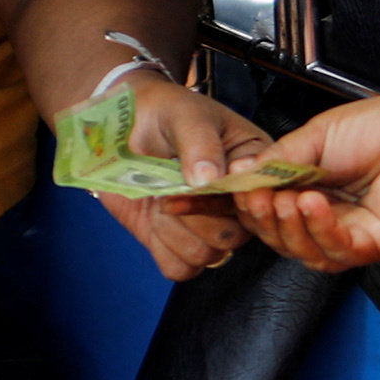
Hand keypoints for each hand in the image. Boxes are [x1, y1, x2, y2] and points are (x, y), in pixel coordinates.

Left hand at [100, 72, 268, 279]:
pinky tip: (154, 220)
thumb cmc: (162, 112)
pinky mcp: (178, 242)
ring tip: (160, 199)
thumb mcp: (184, 114)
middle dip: (196, 216)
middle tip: (169, 191)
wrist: (120, 128)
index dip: (230, 199)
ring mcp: (209, 225)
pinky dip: (162, 247)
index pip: (259, 199)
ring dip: (175, 230)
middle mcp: (237, 202)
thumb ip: (200, 143)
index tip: (201, 182)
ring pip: (208, 255)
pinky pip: (180, 267)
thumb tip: (209, 179)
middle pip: (235, 236)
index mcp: (252, 166)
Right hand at [228, 86, 379, 271]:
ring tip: (281, 197)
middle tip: (249, 195)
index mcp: (310, 194)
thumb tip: (236, 177)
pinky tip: (312, 203)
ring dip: (286, 225)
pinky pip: (338, 249)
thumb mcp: (313, 139)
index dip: (232, 209)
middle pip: (278, 237)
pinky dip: (320, 228)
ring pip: (303, 250)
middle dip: (259, 218)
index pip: (262, 211)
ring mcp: (352, 236)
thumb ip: (276, 162)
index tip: (192, 201)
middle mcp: (329, 220)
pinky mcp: (376, 245)